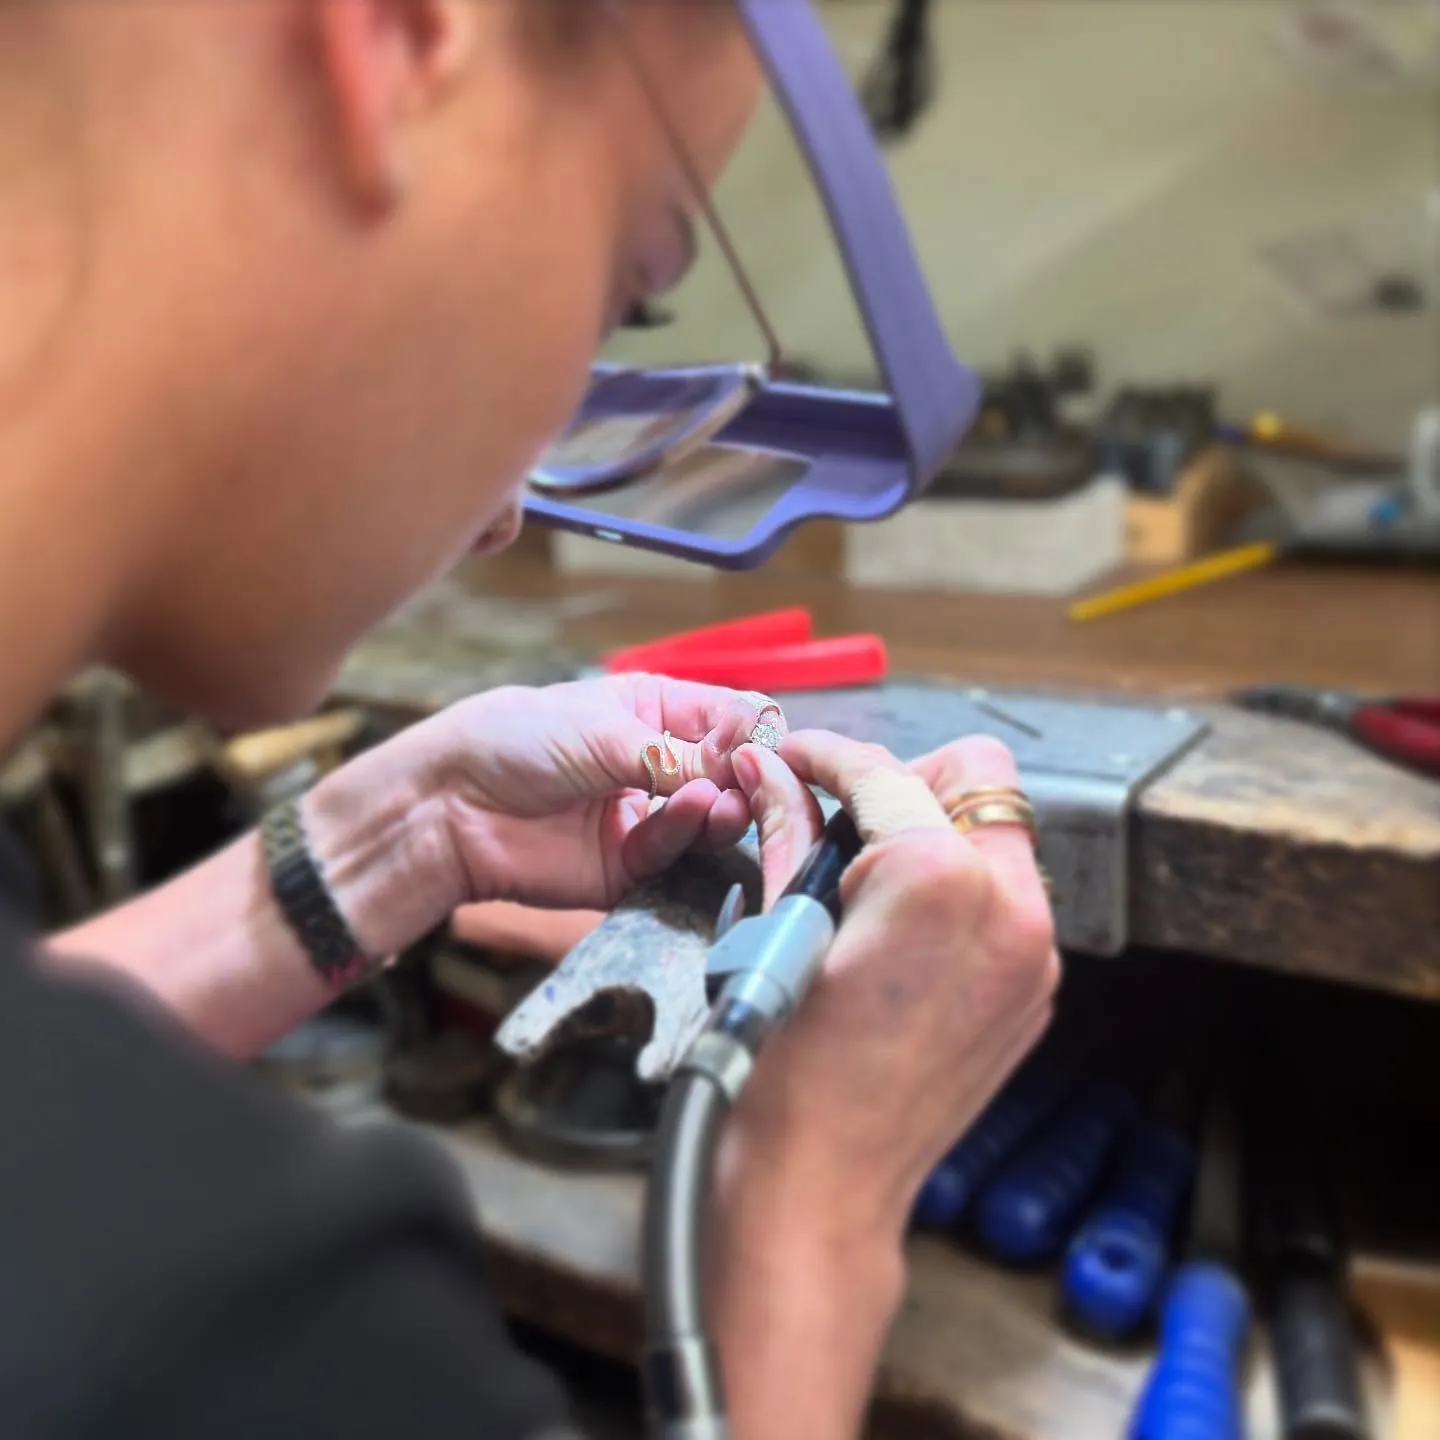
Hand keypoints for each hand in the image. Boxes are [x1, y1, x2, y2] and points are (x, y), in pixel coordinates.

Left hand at [303, 675, 779, 956]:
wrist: (451, 804)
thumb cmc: (516, 740)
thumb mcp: (604, 728)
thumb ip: (676, 752)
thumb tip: (743, 765)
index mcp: (654, 711)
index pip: (727, 718)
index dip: (750, 731)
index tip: (763, 743)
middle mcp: (658, 764)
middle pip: (728, 774)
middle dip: (743, 776)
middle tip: (751, 779)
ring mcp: (645, 817)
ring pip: (710, 819)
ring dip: (722, 809)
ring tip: (720, 801)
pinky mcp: (629, 868)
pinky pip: (674, 855)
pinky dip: (686, 834)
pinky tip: (691, 814)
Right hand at [721, 728, 1059, 1243]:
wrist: (820, 1184)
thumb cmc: (786, 1073)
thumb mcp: (776, 926)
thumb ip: (785, 827)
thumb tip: (768, 769)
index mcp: (941, 880)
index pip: (884, 771)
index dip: (827, 754)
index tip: (797, 758)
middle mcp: (1010, 907)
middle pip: (976, 777)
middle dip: (905, 780)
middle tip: (840, 815)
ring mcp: (1033, 955)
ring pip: (997, 836)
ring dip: (935, 832)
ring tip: (865, 878)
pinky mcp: (1032, 992)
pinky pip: (1006, 900)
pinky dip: (957, 891)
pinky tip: (896, 928)